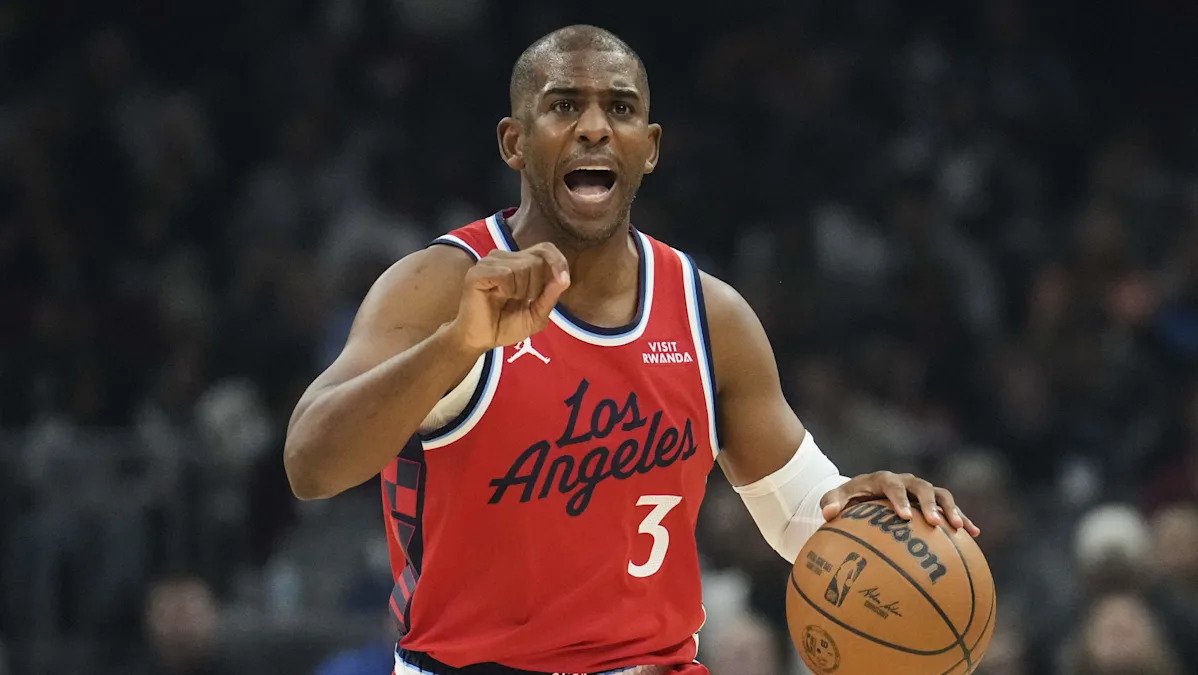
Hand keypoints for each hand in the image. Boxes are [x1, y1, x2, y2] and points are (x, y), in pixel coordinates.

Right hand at [450, 243, 570, 351]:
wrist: (482, 339)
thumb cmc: (507, 326)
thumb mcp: (537, 314)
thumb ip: (550, 296)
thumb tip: (565, 278)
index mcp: (520, 263)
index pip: (544, 248)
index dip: (557, 260)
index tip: (562, 280)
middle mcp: (505, 258)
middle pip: (536, 260)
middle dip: (536, 286)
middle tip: (520, 300)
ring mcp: (490, 263)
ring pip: (522, 267)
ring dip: (521, 290)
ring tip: (507, 300)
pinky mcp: (478, 272)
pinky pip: (506, 274)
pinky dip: (508, 290)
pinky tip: (497, 296)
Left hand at [819, 471, 980, 536]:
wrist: (867, 492)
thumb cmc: (851, 498)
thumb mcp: (837, 497)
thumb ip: (831, 502)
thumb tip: (827, 514)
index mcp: (884, 480)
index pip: (893, 486)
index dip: (899, 500)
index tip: (903, 517)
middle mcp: (907, 482)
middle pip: (923, 488)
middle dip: (930, 504)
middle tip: (934, 523)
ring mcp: (922, 491)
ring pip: (942, 495)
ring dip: (952, 510)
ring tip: (961, 529)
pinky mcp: (933, 501)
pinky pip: (951, 509)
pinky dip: (963, 519)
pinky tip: (974, 535)